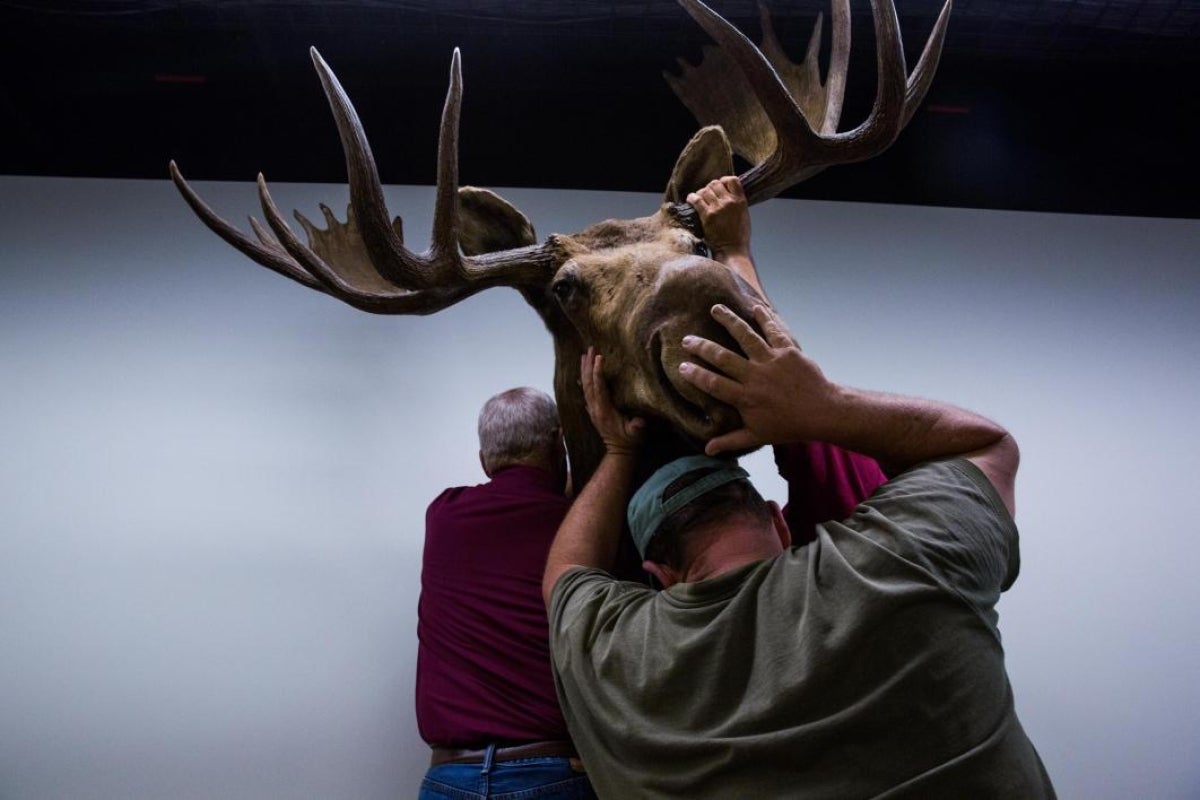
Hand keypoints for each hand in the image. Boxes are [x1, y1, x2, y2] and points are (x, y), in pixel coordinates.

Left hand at [581, 348, 645, 456]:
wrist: (619, 452)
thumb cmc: (630, 441)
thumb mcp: (636, 434)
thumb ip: (636, 427)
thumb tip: (639, 422)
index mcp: (604, 410)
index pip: (599, 387)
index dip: (598, 372)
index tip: (599, 357)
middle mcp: (595, 408)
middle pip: (588, 383)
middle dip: (588, 365)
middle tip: (589, 349)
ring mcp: (592, 409)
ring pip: (585, 386)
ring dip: (584, 370)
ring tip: (584, 355)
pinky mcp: (593, 410)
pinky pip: (585, 392)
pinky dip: (584, 380)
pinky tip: (583, 374)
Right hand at [678, 304, 838, 454]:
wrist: (822, 412)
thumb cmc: (789, 426)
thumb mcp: (757, 436)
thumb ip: (731, 440)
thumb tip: (707, 450)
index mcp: (745, 398)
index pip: (714, 384)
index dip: (696, 375)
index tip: (681, 366)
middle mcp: (755, 376)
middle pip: (723, 357)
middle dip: (703, 346)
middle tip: (687, 339)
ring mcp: (771, 361)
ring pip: (746, 336)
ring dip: (729, 321)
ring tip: (715, 309)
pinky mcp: (788, 351)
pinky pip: (773, 331)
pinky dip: (765, 317)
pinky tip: (754, 306)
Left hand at [687, 176, 750, 260]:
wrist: (732, 250)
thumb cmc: (739, 236)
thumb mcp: (743, 215)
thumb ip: (736, 202)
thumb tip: (727, 194)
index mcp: (740, 200)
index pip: (732, 180)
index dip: (724, 181)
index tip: (720, 186)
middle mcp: (729, 202)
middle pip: (715, 183)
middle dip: (710, 187)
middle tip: (708, 195)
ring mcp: (717, 208)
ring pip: (705, 190)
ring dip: (701, 193)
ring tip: (699, 199)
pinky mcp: (707, 215)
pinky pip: (696, 200)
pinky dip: (692, 198)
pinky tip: (691, 200)